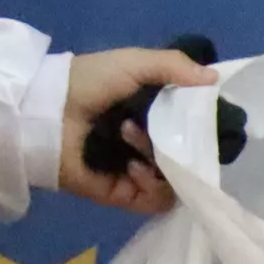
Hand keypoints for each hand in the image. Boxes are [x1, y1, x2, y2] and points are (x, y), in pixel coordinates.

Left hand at [58, 46, 220, 212]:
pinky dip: (150, 186)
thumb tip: (215, 79)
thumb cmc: (91, 81)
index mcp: (149, 113)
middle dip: (183, 148)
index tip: (207, 121)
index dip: (202, 127)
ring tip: (136, 145)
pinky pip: (154, 201)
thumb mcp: (134, 62)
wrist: (48, 112)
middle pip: (185, 158)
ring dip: (162, 165)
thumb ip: (174, 67)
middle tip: (171, 136)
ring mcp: (134, 172)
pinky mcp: (120, 195)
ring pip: (174, 182)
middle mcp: (146, 144)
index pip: (188, 128)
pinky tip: (133, 168)